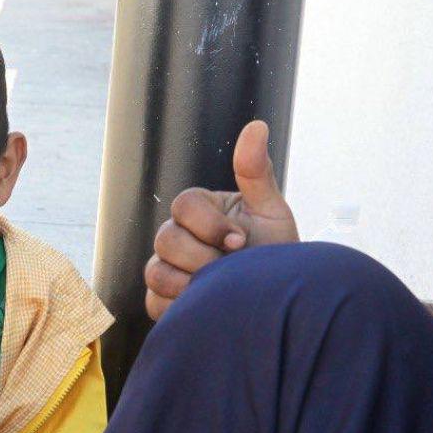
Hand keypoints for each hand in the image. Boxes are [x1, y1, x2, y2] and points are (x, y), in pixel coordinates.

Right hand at [145, 119, 299, 320]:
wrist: (278, 301)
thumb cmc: (274, 256)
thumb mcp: (271, 212)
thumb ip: (257, 172)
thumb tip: (256, 126)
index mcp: (200, 212)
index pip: (184, 204)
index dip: (210, 225)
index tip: (240, 242)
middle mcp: (176, 238)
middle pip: (166, 239)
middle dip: (203, 257)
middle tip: (232, 270)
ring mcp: (165, 269)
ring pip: (156, 272)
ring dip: (191, 283)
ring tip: (221, 290)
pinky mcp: (161, 301)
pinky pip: (154, 302)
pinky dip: (181, 306)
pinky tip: (207, 305)